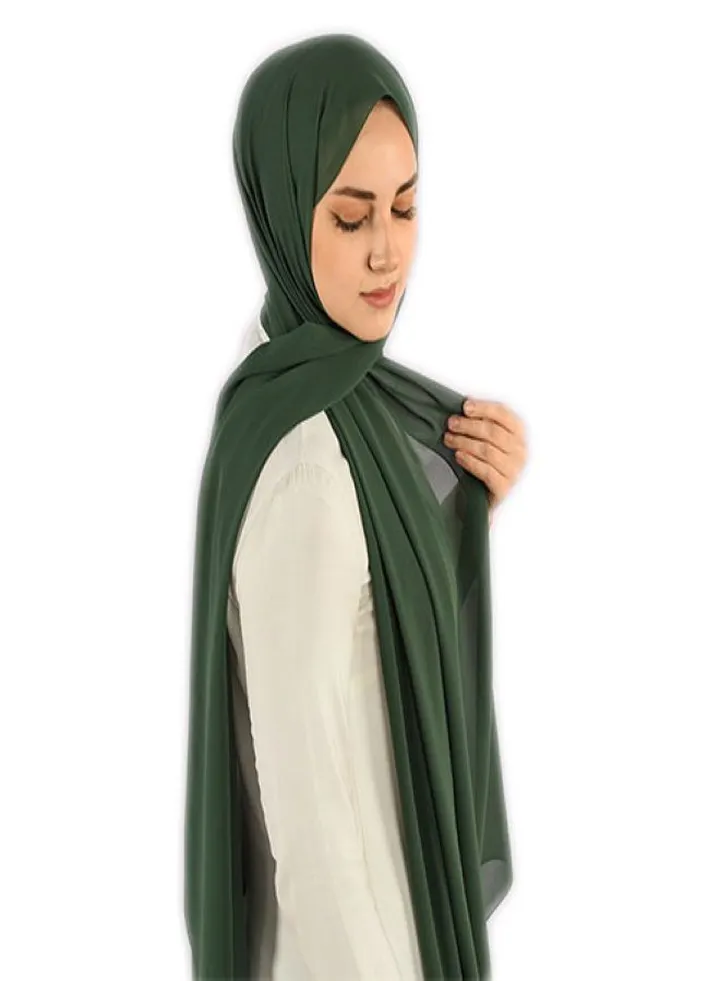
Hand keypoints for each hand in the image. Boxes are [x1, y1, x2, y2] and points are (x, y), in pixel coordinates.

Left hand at [443, 398, 527, 523]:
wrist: (483, 498)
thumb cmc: (485, 463)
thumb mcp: (486, 439)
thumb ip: (480, 421)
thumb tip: (467, 402)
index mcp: (518, 434)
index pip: (504, 415)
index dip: (484, 408)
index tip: (465, 406)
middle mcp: (520, 452)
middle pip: (493, 432)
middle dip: (469, 426)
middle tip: (451, 424)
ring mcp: (514, 471)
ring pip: (488, 451)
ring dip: (465, 442)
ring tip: (449, 439)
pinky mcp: (504, 488)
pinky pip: (486, 471)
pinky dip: (470, 462)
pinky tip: (458, 456)